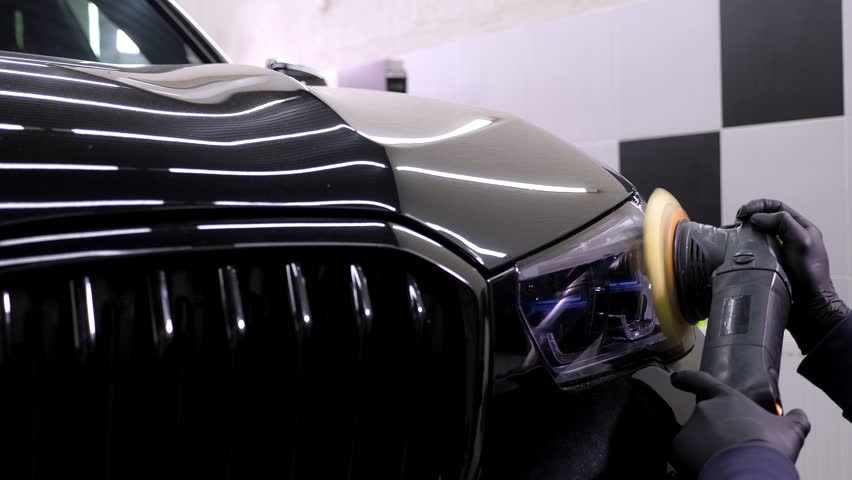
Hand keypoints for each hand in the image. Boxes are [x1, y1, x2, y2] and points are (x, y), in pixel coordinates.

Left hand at [670, 370, 809, 476]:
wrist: (751, 469)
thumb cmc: (769, 445)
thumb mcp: (790, 429)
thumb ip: (794, 419)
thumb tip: (799, 414)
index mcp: (726, 399)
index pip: (701, 381)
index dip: (687, 379)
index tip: (676, 378)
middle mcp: (703, 410)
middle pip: (701, 418)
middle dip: (712, 431)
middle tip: (730, 448)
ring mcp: (689, 429)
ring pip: (693, 439)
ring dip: (704, 448)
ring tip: (725, 461)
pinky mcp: (678, 449)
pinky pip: (683, 456)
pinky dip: (692, 463)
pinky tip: (711, 469)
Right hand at [737, 199, 849, 352]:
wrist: (808, 305)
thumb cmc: (810, 275)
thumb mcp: (802, 241)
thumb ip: (783, 223)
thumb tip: (757, 218)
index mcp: (801, 228)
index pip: (777, 207)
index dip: (759, 205)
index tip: (744, 212)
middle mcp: (790, 237)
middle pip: (766, 218)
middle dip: (750, 216)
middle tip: (737, 221)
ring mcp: (779, 251)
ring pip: (759, 233)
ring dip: (745, 231)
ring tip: (734, 233)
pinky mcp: (769, 264)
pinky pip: (755, 249)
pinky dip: (744, 245)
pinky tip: (736, 248)